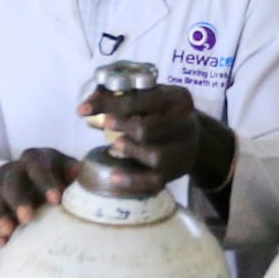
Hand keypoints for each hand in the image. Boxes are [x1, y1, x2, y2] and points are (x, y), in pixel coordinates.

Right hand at [0, 148, 78, 242]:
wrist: (29, 177)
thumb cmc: (57, 175)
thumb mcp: (64, 169)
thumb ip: (71, 173)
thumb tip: (78, 172)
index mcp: (37, 159)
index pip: (39, 167)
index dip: (46, 182)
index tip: (56, 199)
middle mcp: (17, 171)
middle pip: (14, 182)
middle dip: (20, 200)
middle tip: (27, 217)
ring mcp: (2, 188)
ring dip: (3, 215)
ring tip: (8, 230)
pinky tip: (2, 242)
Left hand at [75, 80, 208, 186]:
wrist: (195, 137)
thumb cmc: (163, 113)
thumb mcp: (150, 97)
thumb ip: (119, 97)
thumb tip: (86, 107)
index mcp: (177, 99)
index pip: (141, 100)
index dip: (109, 104)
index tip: (83, 110)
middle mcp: (186, 124)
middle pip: (147, 130)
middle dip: (122, 127)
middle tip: (109, 125)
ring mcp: (184, 151)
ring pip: (154, 156)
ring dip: (130, 150)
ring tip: (118, 145)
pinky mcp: (177, 172)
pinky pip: (154, 181)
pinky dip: (132, 180)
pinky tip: (114, 176)